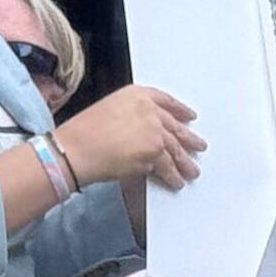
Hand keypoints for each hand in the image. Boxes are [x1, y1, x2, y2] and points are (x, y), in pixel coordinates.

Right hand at [56, 82, 201, 190]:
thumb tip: (143, 134)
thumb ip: (132, 116)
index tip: (190, 116)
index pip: (166, 100)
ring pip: (174, 149)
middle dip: (189, 139)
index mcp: (137, 94)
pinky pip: (166, 167)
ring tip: (192, 171)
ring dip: (184, 163)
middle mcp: (150, 110)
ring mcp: (154, 131)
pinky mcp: (154, 153)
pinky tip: (176, 182)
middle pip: (175, 126)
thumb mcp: (109, 110)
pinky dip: (172, 176)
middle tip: (199, 145)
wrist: (76, 149)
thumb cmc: (83, 133)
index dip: (180, 110)